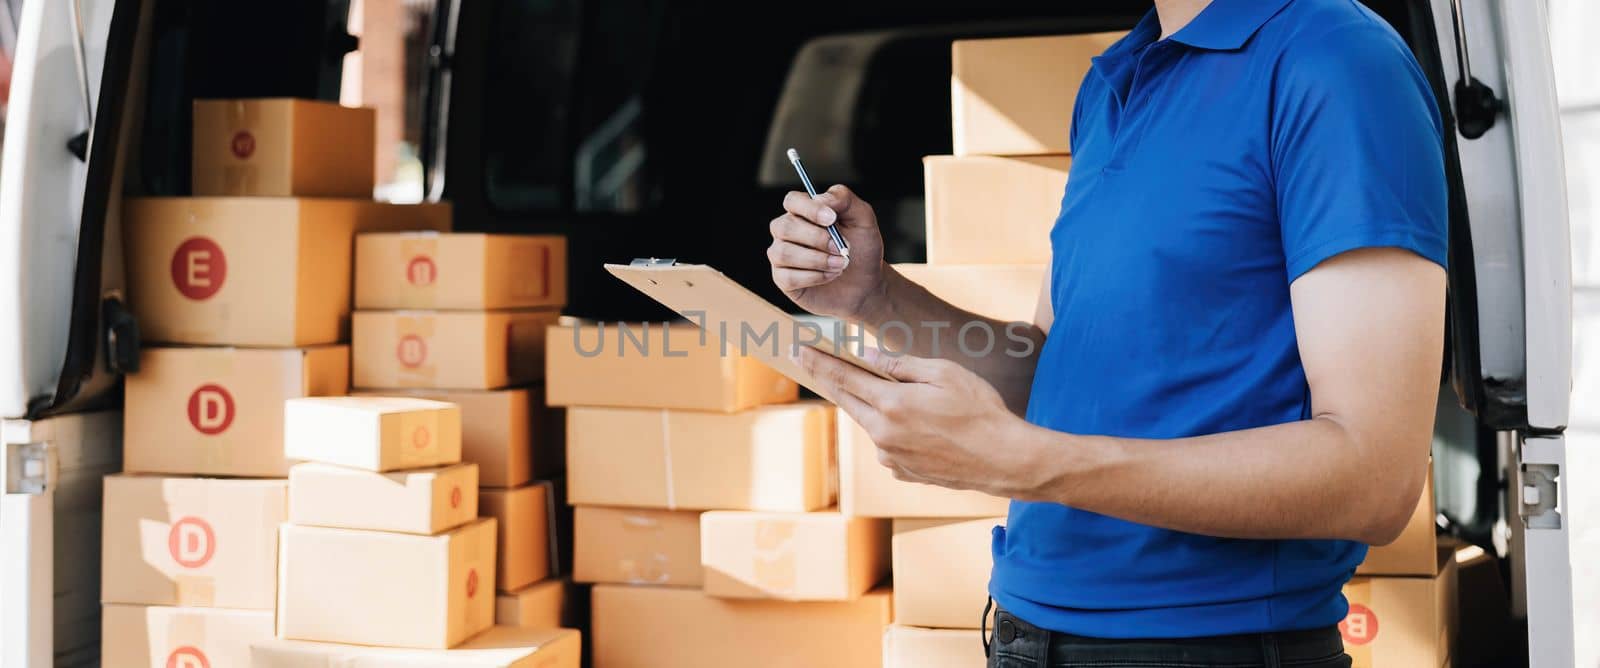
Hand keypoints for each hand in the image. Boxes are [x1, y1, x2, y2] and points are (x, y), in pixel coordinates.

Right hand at [768, 185, 886, 320]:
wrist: (867, 283)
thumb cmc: (862, 249)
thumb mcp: (863, 219)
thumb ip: (844, 199)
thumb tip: (820, 198)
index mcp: (804, 212)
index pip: (792, 201)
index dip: (809, 209)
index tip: (832, 219)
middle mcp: (788, 231)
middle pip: (784, 227)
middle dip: (816, 239)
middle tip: (841, 248)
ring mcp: (782, 255)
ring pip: (783, 253)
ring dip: (817, 260)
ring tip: (841, 264)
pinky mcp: (783, 280)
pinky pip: (788, 277)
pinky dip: (814, 277)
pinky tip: (830, 275)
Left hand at [796, 346, 1044, 498]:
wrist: (1004, 459)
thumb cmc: (980, 411)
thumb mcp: (944, 373)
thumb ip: (901, 366)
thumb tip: (868, 358)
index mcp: (892, 404)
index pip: (844, 378)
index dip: (818, 362)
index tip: (798, 349)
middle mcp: (883, 434)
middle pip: (847, 401)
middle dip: (828, 379)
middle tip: (809, 361)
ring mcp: (891, 457)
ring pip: (870, 424)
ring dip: (874, 408)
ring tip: (904, 398)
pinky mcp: (902, 472)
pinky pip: (889, 445)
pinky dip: (895, 431)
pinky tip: (924, 428)